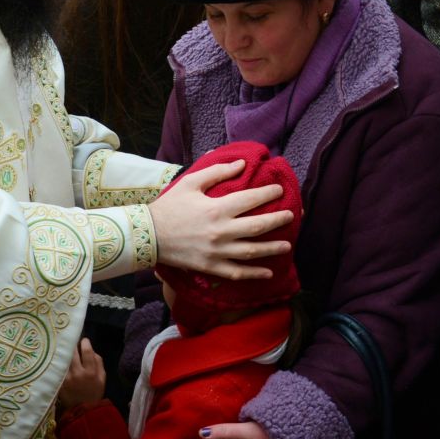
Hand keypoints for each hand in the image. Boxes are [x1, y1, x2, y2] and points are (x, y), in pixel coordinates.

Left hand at [58, 338, 105, 409]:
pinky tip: (60, 360)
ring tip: (66, 349)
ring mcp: (66, 378)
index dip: (85, 343)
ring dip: (66, 353)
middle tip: (73, 343)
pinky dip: (60, 362)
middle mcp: (77, 373)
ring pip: (65, 359)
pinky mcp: (59, 382)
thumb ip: (99, 363)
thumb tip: (92, 350)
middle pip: (73, 353)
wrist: (82, 410)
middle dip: (73, 345)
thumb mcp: (102, 379)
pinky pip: (59, 368)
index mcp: (90, 372)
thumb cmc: (94, 393)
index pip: (87, 352)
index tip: (84, 340)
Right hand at [147, 160, 293, 280]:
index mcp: (216, 208)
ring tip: (287, 245)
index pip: (251, 199)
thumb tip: (242, 164)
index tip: (279, 190)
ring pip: (252, 252)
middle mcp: (221, 231)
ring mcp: (217, 252)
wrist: (148, 235)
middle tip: (291, 216)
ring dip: (272, 249)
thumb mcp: (191, 183)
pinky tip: (268, 273)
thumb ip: (217, 172)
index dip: (268, 194)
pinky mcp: (211, 267)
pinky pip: (237, 273)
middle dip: (278, 220)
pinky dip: (254, 274)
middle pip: (258, 226)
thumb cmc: (169, 206)